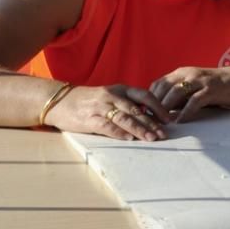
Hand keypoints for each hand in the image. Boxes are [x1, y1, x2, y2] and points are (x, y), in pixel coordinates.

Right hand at [44, 84, 169, 140]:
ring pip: (124, 118)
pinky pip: (106, 126)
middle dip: (152, 123)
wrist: (59, 101)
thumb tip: (150, 116)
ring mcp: (100, 106)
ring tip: (151, 138)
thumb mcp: (111, 96)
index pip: (145, 96)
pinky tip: (128, 139)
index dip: (158, 107)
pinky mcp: (88, 118)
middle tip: (164, 134)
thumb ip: (128, 103)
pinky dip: (119, 133)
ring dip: (139, 129)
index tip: (169, 119)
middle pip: (136, 110)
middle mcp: (112, 96)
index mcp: (121, 89)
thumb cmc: (89, 101)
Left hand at [149, 66, 229, 121]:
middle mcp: (188, 74)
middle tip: (150, 121)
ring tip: (162, 123)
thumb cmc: (216, 87)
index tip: (145, 113)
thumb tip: (161, 112)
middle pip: (164, 88)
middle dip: (155, 105)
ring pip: (176, 93)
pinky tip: (180, 121)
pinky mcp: (211, 89)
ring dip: (167, 109)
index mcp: (181, 73)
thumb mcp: (194, 88)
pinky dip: (185, 112)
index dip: (149, 99)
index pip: (158, 84)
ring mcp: (200, 80)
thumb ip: (179, 97)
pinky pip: (194, 101)